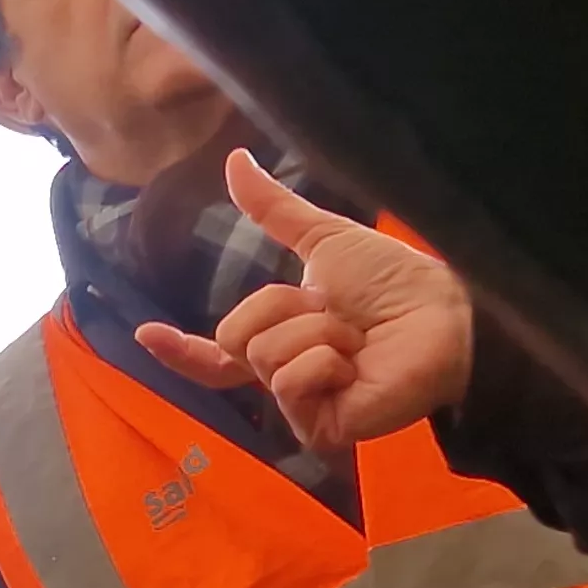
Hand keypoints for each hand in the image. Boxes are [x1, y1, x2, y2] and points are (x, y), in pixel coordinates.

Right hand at [134, 150, 474, 448]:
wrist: (444, 314)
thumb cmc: (396, 281)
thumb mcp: (323, 239)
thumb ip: (273, 209)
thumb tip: (234, 159)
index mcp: (284, 338)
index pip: (221, 352)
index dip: (182, 349)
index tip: (144, 334)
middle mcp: (288, 376)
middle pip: (237, 337)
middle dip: (283, 309)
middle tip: (335, 314)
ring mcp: (303, 406)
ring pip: (264, 355)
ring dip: (315, 332)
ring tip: (356, 340)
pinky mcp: (322, 427)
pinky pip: (291, 381)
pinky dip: (326, 359)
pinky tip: (357, 364)